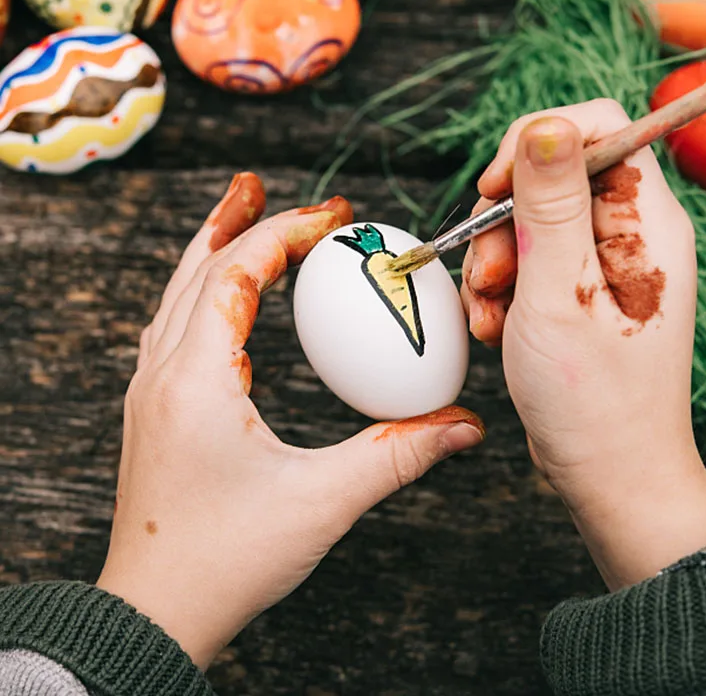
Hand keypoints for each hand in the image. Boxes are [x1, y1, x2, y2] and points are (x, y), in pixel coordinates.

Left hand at [96, 174, 484, 668]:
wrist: (155, 614)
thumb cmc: (225, 561)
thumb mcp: (322, 502)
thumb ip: (398, 456)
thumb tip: (464, 425)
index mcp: (194, 380)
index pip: (235, 274)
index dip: (284, 234)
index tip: (334, 216)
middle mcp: (161, 375)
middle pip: (193, 270)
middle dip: (233, 220)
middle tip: (260, 183)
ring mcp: (150, 393)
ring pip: (176, 296)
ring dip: (210, 252)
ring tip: (240, 220)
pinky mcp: (155, 412)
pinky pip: (175, 329)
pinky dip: (203, 295)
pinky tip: (230, 303)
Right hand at [461, 101, 705, 589]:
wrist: (609, 472)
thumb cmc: (592, 399)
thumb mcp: (556, 294)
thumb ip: (549, 205)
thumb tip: (545, 124)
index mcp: (645, 221)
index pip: (598, 127)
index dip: (536, 141)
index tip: (491, 188)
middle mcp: (630, 232)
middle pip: (552, 175)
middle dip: (503, 222)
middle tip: (490, 277)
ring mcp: (605, 262)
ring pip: (530, 222)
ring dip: (494, 263)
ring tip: (490, 316)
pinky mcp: (581, 290)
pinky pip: (529, 261)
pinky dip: (501, 290)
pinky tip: (496, 329)